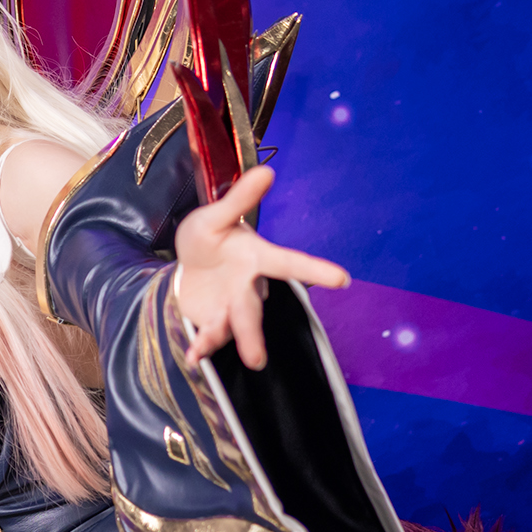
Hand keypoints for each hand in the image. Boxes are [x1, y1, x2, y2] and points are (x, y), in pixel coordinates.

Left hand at [170, 165, 347, 369]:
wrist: (188, 265)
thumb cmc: (208, 239)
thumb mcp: (215, 216)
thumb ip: (239, 199)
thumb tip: (267, 169)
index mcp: (256, 258)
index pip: (288, 263)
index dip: (315, 270)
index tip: (343, 279)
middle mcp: (249, 287)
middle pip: (254, 309)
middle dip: (255, 332)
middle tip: (260, 357)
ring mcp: (232, 308)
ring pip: (237, 326)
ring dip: (237, 343)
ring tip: (247, 362)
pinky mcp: (215, 323)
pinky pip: (212, 337)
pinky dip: (203, 348)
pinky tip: (194, 358)